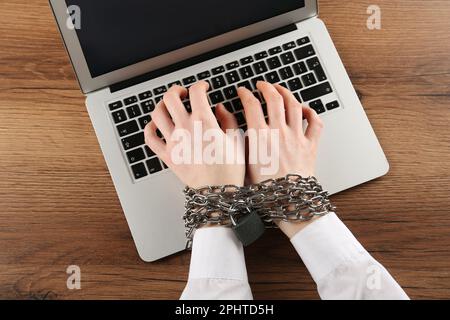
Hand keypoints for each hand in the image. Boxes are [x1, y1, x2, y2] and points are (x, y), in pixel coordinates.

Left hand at [144, 81, 244, 188]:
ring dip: (162, 105)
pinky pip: (150, 138)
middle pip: (170, 97)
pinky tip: (156, 124)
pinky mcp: (167, 155)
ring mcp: (173, 142)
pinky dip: (150, 128)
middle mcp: (185, 128)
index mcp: (204, 121)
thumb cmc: (229, 169)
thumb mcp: (237, 139)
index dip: (200, 85)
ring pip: (157, 113)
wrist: (217, 191)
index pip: (196, 92)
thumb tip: (220, 108)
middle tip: (184, 92)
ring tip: (170, 105)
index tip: (204, 87)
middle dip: (177, 90)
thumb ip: (228, 119)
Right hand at [238, 81, 323, 236]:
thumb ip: (235, 140)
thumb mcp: (242, 163)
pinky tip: (305, 109)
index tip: (242, 91)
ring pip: (294, 106)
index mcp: (260, 137)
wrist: (287, 201)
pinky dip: (310, 113)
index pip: (252, 105)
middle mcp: (279, 133)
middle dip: (267, 87)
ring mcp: (296, 137)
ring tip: (280, 90)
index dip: (245, 94)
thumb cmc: (263, 188)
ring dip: (287, 93)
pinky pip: (315, 123)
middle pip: (275, 99)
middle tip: (262, 85)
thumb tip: (226, 123)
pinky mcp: (310, 145)